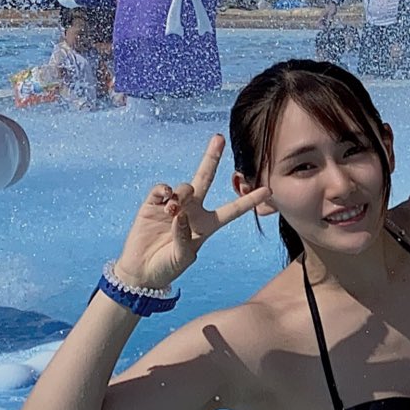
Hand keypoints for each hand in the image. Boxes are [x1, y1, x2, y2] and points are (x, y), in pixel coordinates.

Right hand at [112, 135, 270, 289]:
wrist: (141, 271)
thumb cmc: (168, 266)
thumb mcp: (183, 257)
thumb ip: (185, 238)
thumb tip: (181, 215)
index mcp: (208, 224)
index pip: (232, 210)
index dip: (249, 200)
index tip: (268, 190)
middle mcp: (193, 209)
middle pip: (206, 178)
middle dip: (212, 157)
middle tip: (219, 138)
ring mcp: (174, 204)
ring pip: (185, 186)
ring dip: (182, 194)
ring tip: (173, 211)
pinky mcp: (153, 204)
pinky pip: (162, 189)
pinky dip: (164, 191)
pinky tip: (165, 200)